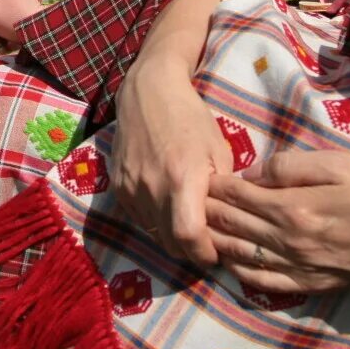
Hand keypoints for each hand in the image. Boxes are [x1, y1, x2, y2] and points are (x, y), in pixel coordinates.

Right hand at [111, 49, 235, 264]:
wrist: (148, 92)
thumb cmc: (191, 119)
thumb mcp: (218, 151)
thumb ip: (222, 191)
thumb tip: (231, 225)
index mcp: (182, 179)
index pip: (189, 237)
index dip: (204, 254)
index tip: (217, 256)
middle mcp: (151, 188)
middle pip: (170, 243)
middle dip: (191, 251)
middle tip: (207, 246)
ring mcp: (130, 188)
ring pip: (154, 233)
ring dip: (173, 238)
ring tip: (190, 227)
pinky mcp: (118, 187)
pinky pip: (140, 218)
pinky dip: (157, 222)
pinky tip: (170, 208)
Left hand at [204, 150, 349, 293]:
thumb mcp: (338, 163)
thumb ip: (290, 167)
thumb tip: (253, 173)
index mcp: (293, 208)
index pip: (239, 195)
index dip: (216, 185)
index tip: (199, 176)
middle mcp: (289, 241)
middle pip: (233, 225)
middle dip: (207, 210)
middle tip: (187, 200)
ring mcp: (298, 267)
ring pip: (241, 254)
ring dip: (215, 240)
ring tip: (196, 229)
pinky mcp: (311, 285)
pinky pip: (264, 282)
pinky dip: (240, 272)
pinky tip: (228, 262)